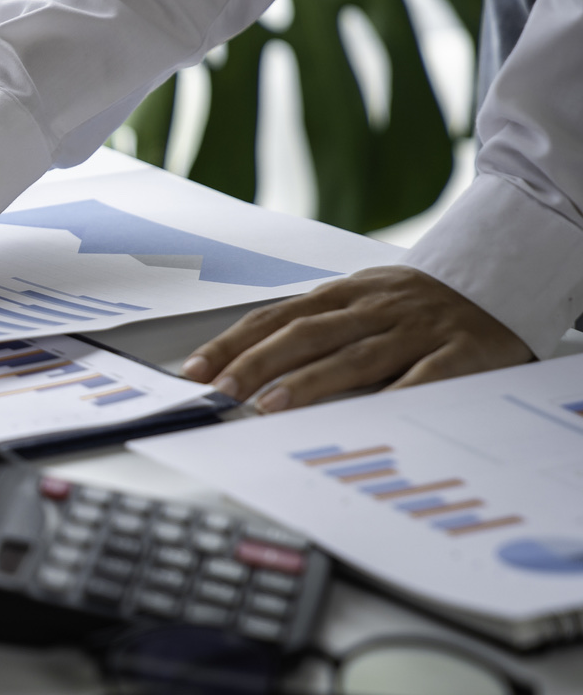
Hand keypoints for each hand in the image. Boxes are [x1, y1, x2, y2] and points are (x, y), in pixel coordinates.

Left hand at [180, 266, 531, 410]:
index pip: (275, 317)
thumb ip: (315, 328)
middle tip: (220, 391)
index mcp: (344, 294)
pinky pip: (424, 376)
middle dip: (256, 363)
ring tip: (268, 406)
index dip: (232, 343)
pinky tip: (366, 417)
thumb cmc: (414, 302)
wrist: (500, 278)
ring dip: (308, 383)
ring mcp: (415, 330)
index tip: (195, 370)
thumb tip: (248, 364)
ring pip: (354, 356)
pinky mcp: (459, 352)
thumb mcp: (360, 300)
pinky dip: (395, 396)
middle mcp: (374, 308)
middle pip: (305, 335)